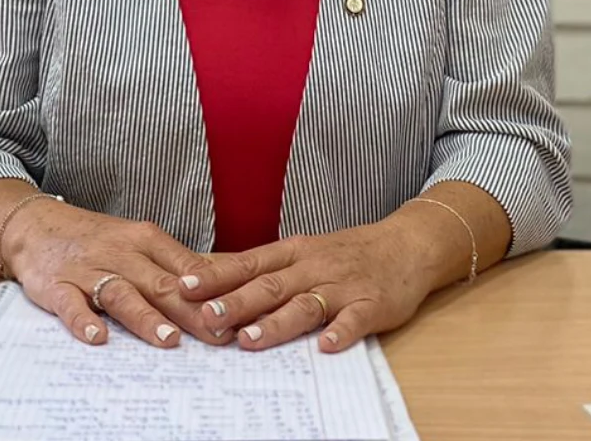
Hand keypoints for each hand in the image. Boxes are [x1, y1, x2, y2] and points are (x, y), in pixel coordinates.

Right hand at [3, 199, 237, 349]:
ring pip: (121, 292)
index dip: (213, 291)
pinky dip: (83, 320)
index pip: (186, 266)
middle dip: (190, 310)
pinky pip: (70, 304)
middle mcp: (121, 253)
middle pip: (160, 283)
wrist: (38, 225)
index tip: (239, 313)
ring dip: (145, 316)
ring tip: (168, 339)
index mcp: (146, 239)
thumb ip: (177, 263)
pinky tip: (97, 338)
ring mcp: (88, 270)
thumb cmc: (98, 239)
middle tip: (217, 334)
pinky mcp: (57, 286)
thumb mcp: (139, 242)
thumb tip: (227, 280)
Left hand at [177, 223, 433, 352]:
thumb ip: (268, 271)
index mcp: (293, 253)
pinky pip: (355, 319)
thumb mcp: (304, 253)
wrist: (406, 244)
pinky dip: (341, 332)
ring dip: (277, 322)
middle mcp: (313, 267)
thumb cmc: (347, 253)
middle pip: (270, 284)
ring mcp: (342, 286)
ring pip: (305, 304)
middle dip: (236, 301)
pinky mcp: (372, 304)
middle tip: (206, 317)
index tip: (185, 286)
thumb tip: (218, 285)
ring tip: (250, 340)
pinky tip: (326, 346)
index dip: (217, 275)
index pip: (248, 263)